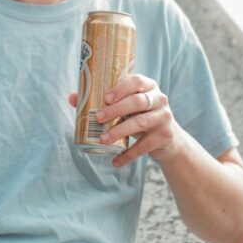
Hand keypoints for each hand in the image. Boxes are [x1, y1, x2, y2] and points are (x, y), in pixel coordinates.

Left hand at [66, 74, 182, 166]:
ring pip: (140, 123)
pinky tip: (116, 161)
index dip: (121, 88)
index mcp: (148, 86)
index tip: (106, 97)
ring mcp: (164, 117)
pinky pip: (144, 146)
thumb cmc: (140, 116)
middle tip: (98, 118)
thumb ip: (103, 101)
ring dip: (119, 131)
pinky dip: (128, 155)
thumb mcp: (127, 106)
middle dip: (116, 110)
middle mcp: (159, 99)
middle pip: (137, 102)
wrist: (168, 139)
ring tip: (103, 139)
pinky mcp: (164, 136)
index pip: (136, 81)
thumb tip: (73, 98)